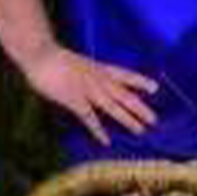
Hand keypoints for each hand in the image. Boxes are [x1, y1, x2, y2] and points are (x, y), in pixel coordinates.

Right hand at [25, 47, 160, 143]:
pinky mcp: (73, 99)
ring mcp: (87, 89)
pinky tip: (106, 140)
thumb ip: (90, 74)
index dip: (139, 81)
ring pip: (112, 106)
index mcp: (99, 68)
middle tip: (154, 120)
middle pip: (123, 95)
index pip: (124, 74)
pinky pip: (88, 117)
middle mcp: (98, 78)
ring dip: (127, 119)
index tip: (155, 87)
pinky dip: (97, 130)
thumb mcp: (80, 64)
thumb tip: (100, 84)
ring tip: (140, 130)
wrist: (41, 55)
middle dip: (139, 107)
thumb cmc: (57, 60)